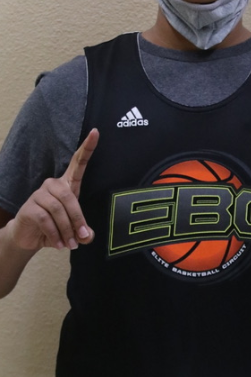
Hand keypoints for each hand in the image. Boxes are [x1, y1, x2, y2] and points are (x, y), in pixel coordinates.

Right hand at [8, 129, 98, 251]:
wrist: (28, 237)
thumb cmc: (54, 228)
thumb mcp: (72, 230)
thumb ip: (83, 232)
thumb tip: (88, 236)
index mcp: (67, 185)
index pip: (78, 163)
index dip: (88, 147)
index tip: (96, 132)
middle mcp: (53, 185)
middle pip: (70, 197)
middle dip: (78, 219)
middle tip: (80, 237)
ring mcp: (40, 194)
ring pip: (58, 210)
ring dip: (66, 230)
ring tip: (69, 244)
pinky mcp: (30, 206)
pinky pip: (46, 219)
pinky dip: (54, 234)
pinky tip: (57, 244)